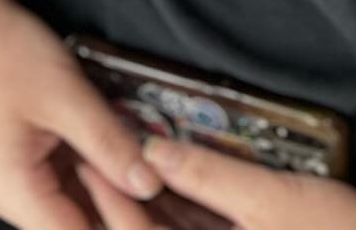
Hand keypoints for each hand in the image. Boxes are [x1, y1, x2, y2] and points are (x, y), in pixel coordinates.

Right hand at [0, 0, 164, 228]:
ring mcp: (18, 178)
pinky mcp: (28, 159)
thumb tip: (149, 184)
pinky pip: (70, 177)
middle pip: (76, 222)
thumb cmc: (5, 55)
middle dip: (122, 211)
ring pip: (76, 201)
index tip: (159, 213)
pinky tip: (131, 156)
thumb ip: (109, 142)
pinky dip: (100, 170)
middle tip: (166, 197)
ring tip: (156, 177)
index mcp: (14, 190)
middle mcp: (12, 196)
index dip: (120, 225)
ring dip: (114, 191)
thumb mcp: (67, 96)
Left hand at [71, 135, 355, 229]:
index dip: (111, 195)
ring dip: (145, 198)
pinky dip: (176, 206)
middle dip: (119, 196)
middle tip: (93, 151)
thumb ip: (208, 174)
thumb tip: (155, 151)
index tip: (88, 157)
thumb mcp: (267, 197)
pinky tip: (165, 173)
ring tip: (121, 154)